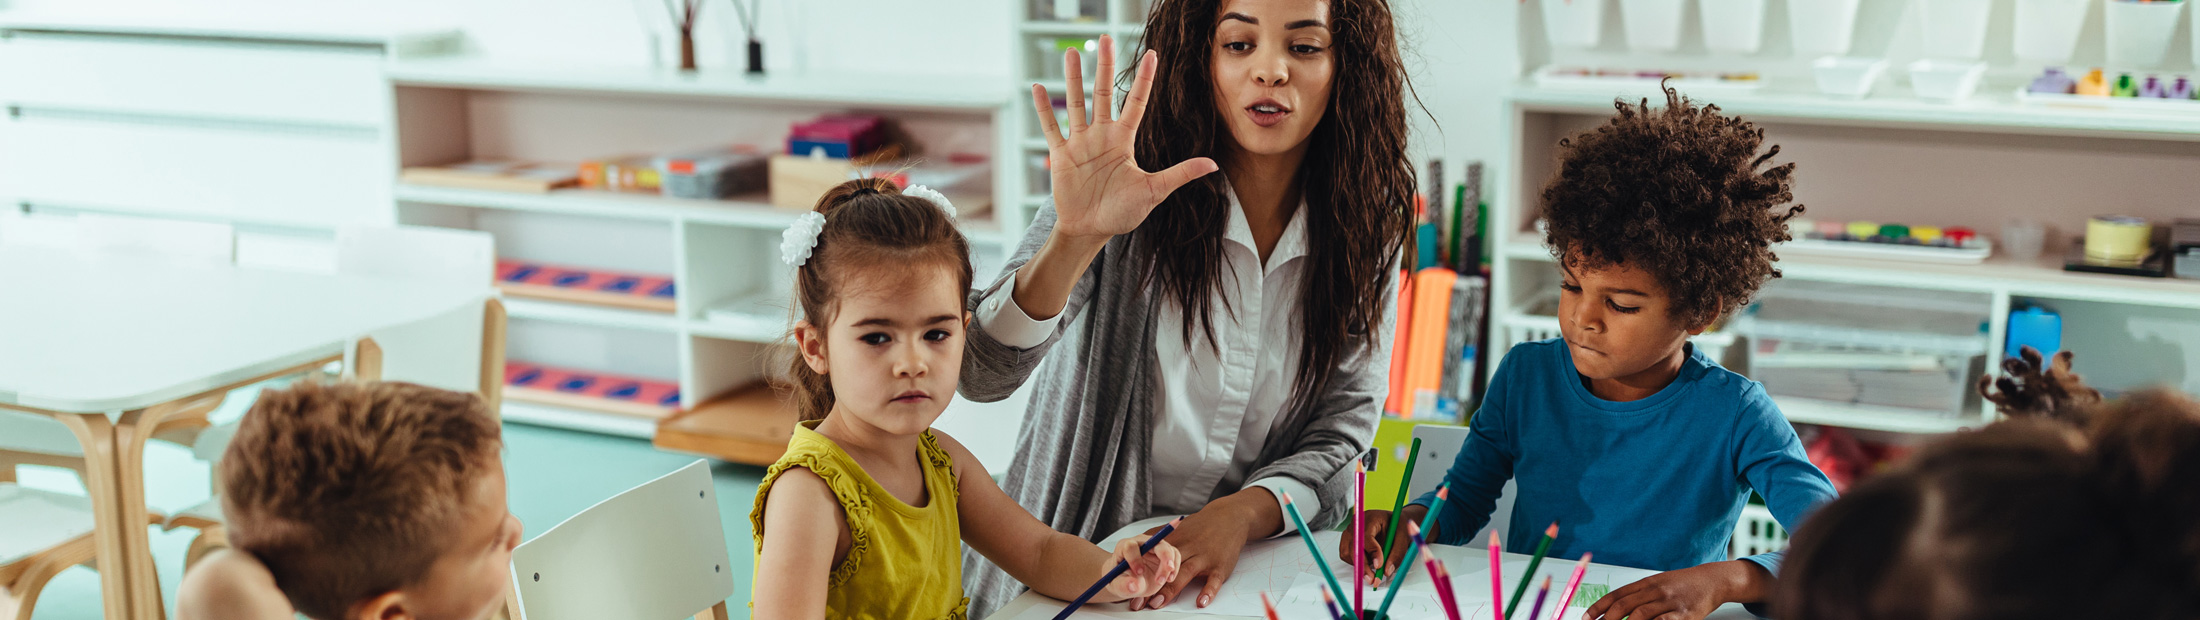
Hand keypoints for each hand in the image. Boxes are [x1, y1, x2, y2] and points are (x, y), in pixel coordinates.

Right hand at [1030, 35, 1218, 242]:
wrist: (1091, 231)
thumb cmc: (1122, 213)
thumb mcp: (1154, 192)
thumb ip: (1179, 174)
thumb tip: (1213, 165)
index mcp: (1124, 141)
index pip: (1136, 103)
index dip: (1143, 79)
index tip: (1151, 54)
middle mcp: (1102, 136)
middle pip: (1102, 94)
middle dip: (1103, 67)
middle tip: (1104, 39)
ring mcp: (1080, 143)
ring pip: (1075, 103)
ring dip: (1072, 79)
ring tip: (1070, 52)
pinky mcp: (1062, 155)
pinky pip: (1052, 127)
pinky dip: (1044, 109)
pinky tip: (1037, 88)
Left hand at [1102, 536, 1181, 600]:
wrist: (1128, 581)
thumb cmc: (1121, 579)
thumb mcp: (1118, 585)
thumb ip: (1123, 585)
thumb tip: (1133, 586)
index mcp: (1125, 547)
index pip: (1131, 546)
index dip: (1135, 558)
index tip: (1139, 572)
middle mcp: (1141, 543)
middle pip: (1155, 542)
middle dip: (1164, 556)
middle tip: (1167, 570)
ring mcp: (1154, 547)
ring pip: (1167, 549)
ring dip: (1170, 565)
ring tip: (1162, 581)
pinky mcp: (1164, 554)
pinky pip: (1175, 555)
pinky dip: (1175, 567)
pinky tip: (1169, 578)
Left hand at [1128, 495, 1268, 610]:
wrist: (1229, 518)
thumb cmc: (1202, 526)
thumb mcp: (1179, 528)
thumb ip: (1159, 536)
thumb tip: (1139, 543)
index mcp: (1176, 541)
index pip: (1154, 559)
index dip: (1140, 573)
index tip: (1128, 586)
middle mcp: (1188, 549)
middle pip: (1166, 568)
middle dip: (1150, 586)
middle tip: (1138, 602)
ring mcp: (1204, 558)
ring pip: (1185, 573)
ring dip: (1171, 589)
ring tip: (1158, 603)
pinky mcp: (1220, 566)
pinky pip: (1214, 581)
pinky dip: (1208, 591)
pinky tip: (1200, 602)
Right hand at [1337, 506, 1424, 585]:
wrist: (1393, 524)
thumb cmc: (1397, 528)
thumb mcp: (1403, 538)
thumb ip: (1397, 554)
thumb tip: (1387, 571)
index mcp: (1371, 518)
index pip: (1366, 535)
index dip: (1371, 552)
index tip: (1379, 565)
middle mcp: (1357, 524)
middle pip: (1354, 546)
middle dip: (1363, 565)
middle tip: (1373, 579)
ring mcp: (1349, 532)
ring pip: (1349, 553)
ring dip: (1360, 565)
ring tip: (1375, 570)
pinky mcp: (1347, 541)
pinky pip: (1347, 556)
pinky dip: (1356, 563)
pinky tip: (1368, 562)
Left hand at [1582, 560, 1767, 619]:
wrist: (1712, 580)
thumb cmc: (1682, 584)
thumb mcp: (1658, 583)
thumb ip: (1637, 595)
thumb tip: (1612, 609)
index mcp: (1647, 582)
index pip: (1617, 594)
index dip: (1599, 607)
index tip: (1586, 617)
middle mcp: (1656, 591)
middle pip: (1626, 606)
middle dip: (1608, 619)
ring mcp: (1670, 602)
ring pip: (1641, 615)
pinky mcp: (1685, 615)